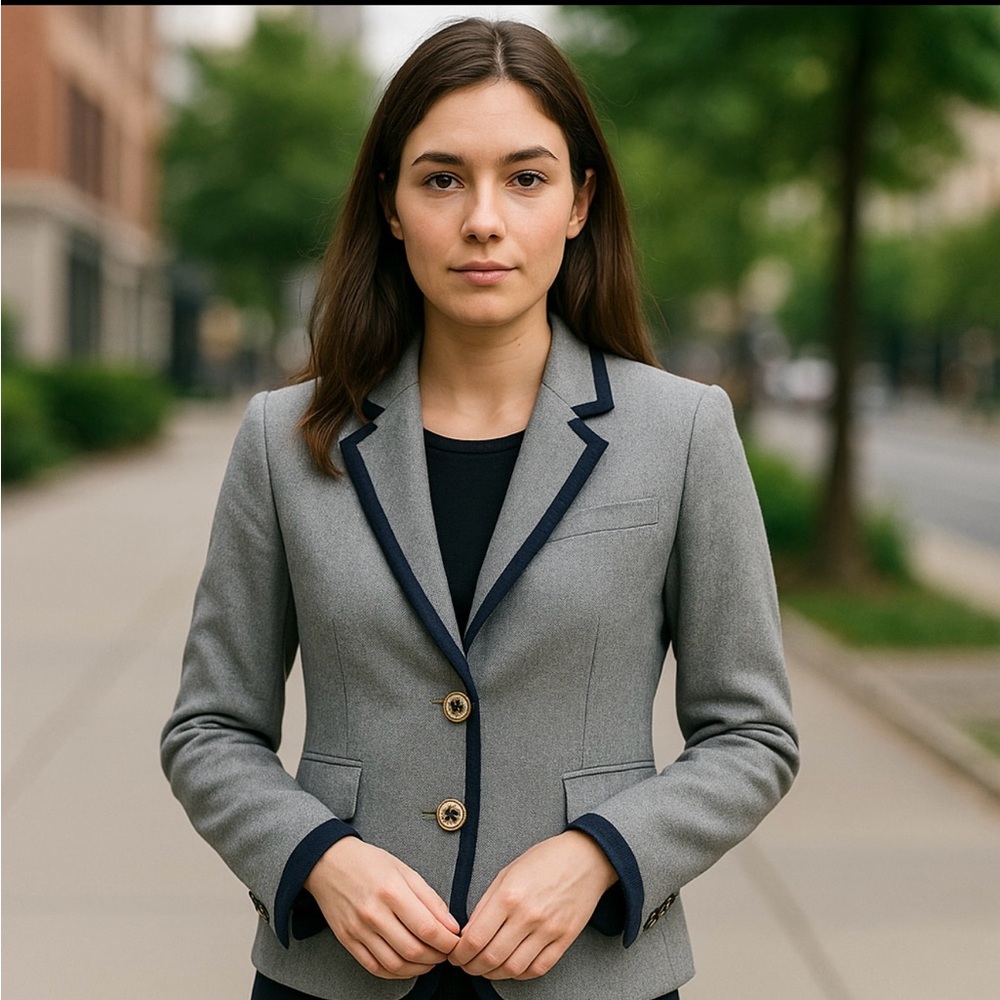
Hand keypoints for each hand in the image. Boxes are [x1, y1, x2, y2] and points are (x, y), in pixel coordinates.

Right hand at [305, 837, 459, 978]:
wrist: (328, 862)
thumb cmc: (369, 863)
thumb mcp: (404, 870)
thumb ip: (430, 898)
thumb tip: (450, 925)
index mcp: (392, 891)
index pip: (427, 928)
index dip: (447, 941)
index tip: (456, 941)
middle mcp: (374, 913)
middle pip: (413, 950)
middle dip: (437, 957)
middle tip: (445, 952)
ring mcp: (359, 930)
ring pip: (395, 964)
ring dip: (419, 968)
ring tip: (429, 960)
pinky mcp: (347, 940)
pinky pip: (374, 967)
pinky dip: (395, 973)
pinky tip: (407, 965)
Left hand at [449, 830, 617, 979]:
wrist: (585, 858)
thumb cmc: (544, 860)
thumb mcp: (507, 872)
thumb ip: (486, 903)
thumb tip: (469, 931)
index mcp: (509, 895)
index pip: (475, 938)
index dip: (459, 953)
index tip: (455, 955)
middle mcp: (527, 915)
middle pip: (491, 958)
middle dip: (471, 967)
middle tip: (466, 965)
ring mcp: (548, 930)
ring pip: (512, 968)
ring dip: (493, 974)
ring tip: (485, 968)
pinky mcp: (564, 939)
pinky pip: (538, 968)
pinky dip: (520, 974)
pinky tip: (511, 967)